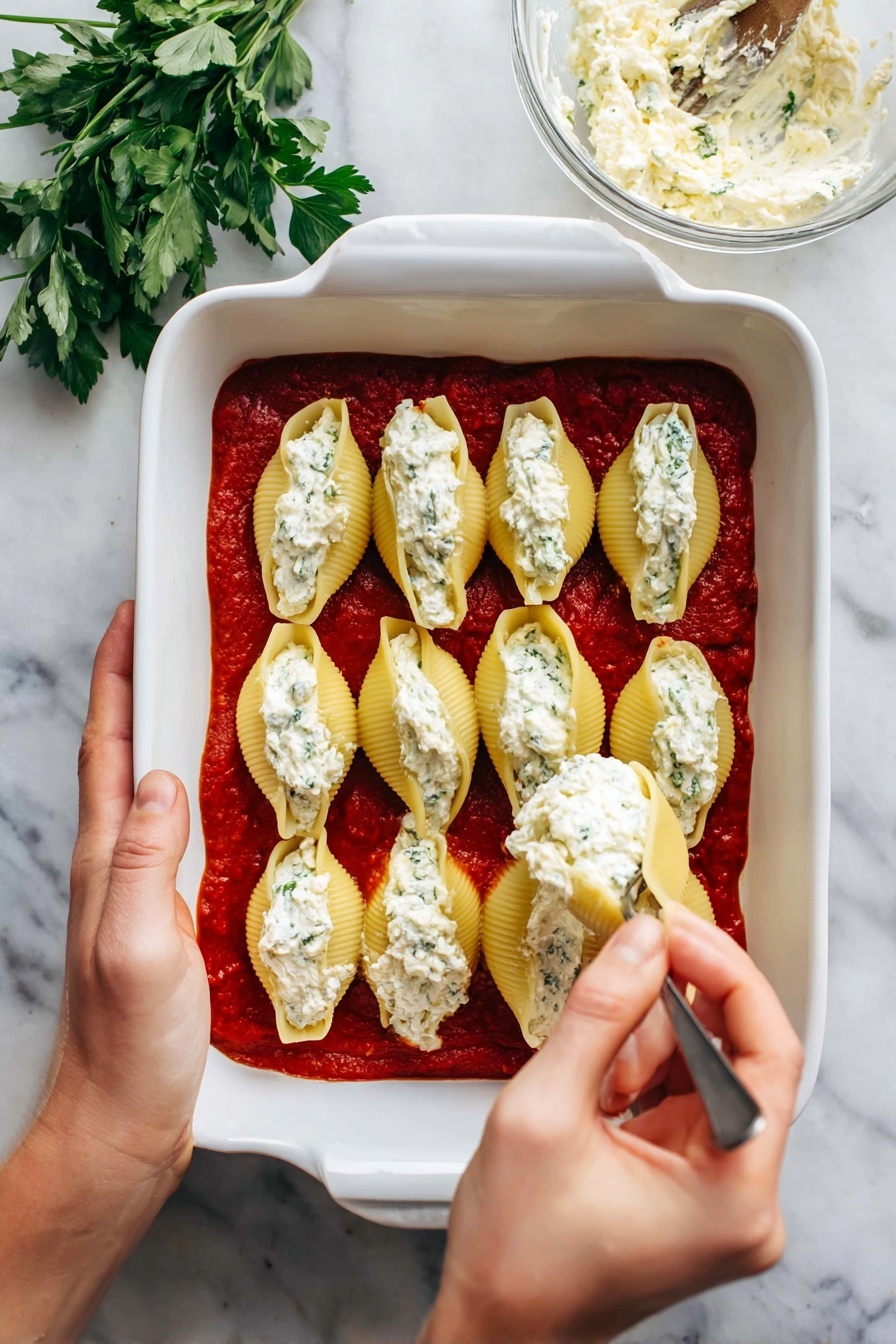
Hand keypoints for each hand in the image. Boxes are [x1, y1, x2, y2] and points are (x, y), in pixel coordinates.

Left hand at [0, 602, 208, 1341]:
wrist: (124, 1125)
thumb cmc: (128, 1049)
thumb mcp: (138, 950)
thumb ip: (142, 863)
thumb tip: (163, 778)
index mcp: (106, 858)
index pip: (108, 748)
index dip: (116, 678)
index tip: (133, 618)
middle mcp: (119, 863)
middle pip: (129, 755)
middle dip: (146, 686)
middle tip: (187, 637)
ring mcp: (144, 891)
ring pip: (159, 790)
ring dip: (177, 733)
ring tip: (220, 694)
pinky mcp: (174, 919)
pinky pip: (189, 834)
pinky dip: (209, 793)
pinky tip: (242, 797)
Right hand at [423, 906, 802, 1343]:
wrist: (496, 1331)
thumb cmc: (516, 1255)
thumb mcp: (544, 1112)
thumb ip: (599, 1014)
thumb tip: (641, 941)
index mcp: (734, 1193)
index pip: (767, 1052)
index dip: (724, 975)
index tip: (674, 929)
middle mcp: (746, 1201)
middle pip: (736, 1059)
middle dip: (671, 1012)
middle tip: (626, 961)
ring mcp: (722, 1198)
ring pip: (705, 1074)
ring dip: (646, 1048)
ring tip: (589, 1075)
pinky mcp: (695, 1191)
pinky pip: (684, 1101)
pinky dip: (641, 1075)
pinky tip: (597, 1087)